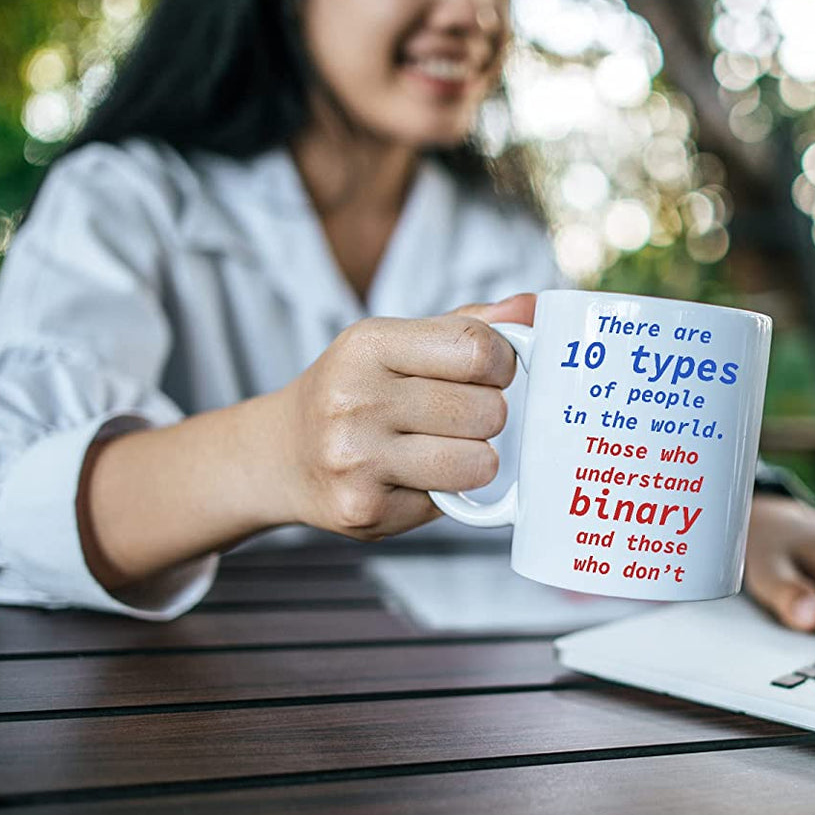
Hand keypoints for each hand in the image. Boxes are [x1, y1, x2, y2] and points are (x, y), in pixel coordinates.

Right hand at [265, 293, 535, 539]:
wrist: (281, 454)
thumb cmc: (358, 391)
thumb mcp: (399, 344)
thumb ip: (468, 326)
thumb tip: (533, 307)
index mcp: (369, 345)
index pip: (477, 349)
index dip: (502, 364)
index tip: (490, 373)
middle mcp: (355, 399)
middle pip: (486, 410)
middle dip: (486, 415)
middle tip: (455, 417)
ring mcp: (355, 458)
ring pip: (478, 462)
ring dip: (473, 459)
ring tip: (440, 448)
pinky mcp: (363, 508)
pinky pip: (449, 503)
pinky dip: (443, 494)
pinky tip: (408, 478)